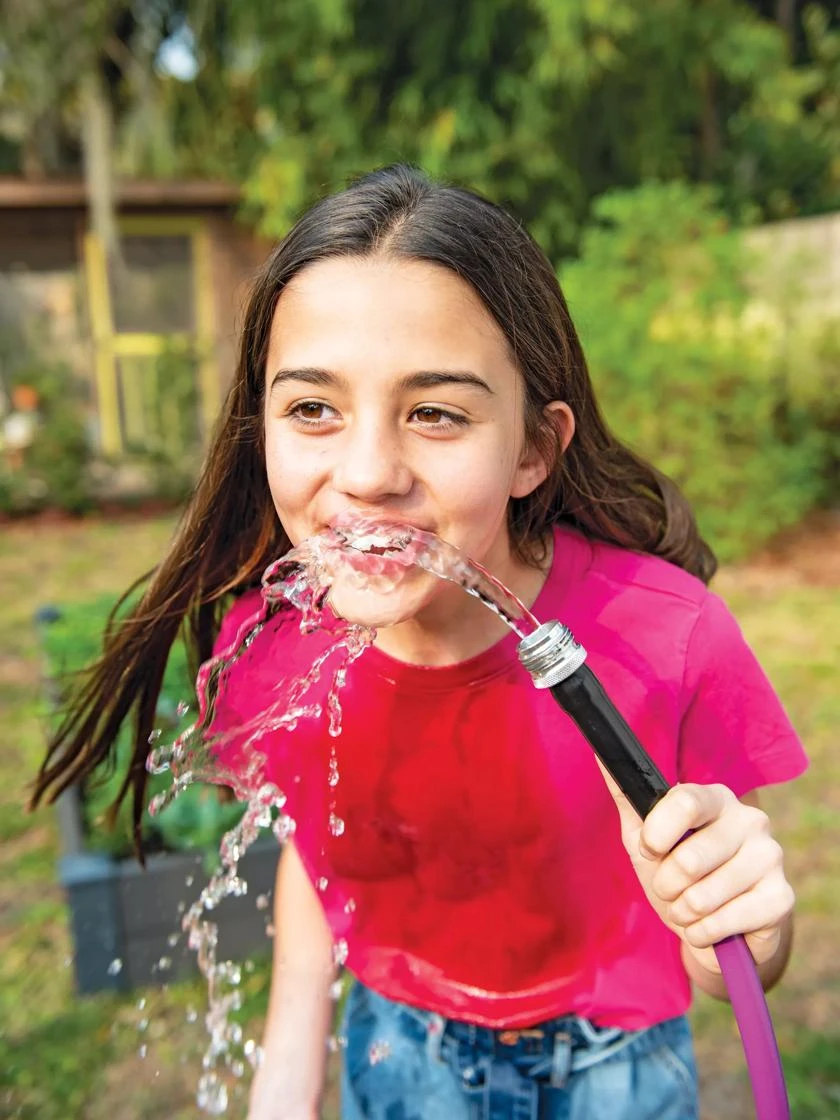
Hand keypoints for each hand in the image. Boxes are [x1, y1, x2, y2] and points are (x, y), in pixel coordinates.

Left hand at [601, 765, 794, 973]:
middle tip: (672, 888)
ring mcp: (770, 858)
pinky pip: (721, 924)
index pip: (685, 801)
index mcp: (716, 798)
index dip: (657, 834)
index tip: (650, 849)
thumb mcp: (646, 837)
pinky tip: (712, 926)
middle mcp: (750, 820)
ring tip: (692, 908)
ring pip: (702, 897)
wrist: (715, 929)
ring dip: (683, 913)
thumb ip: (628, 797)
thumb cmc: (677, 875)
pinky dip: (702, 933)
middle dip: (666, 885)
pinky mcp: (781, 898)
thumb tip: (603, 754)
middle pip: (689, 859)